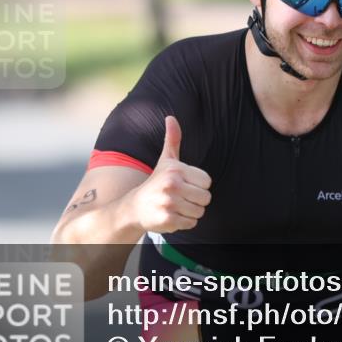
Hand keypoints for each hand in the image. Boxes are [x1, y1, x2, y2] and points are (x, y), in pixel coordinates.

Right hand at [126, 116, 211, 232]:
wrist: (134, 207)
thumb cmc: (156, 182)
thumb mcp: (166, 160)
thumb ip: (173, 139)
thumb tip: (171, 117)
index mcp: (176, 170)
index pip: (207, 182)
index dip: (198, 185)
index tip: (184, 184)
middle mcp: (172, 185)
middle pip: (206, 198)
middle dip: (196, 200)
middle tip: (180, 197)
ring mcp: (169, 203)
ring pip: (200, 212)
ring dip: (190, 212)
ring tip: (176, 206)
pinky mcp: (167, 219)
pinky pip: (191, 223)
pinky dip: (184, 222)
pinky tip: (171, 215)